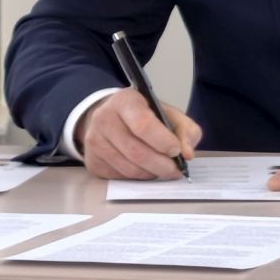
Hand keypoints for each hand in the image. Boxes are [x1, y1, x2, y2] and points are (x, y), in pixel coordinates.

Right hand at [76, 88, 201, 179]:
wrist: (111, 117)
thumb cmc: (144, 115)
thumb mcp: (168, 113)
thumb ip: (185, 130)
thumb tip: (188, 154)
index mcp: (125, 101)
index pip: (143, 125)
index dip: (163, 142)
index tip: (177, 151)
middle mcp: (104, 119)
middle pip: (136, 152)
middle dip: (162, 165)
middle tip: (176, 170)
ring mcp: (94, 142)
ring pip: (129, 169)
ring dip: (151, 173)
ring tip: (162, 169)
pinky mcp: (92, 161)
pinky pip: (120, 177)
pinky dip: (138, 178)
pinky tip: (145, 169)